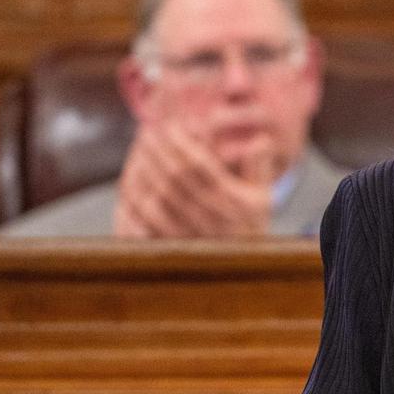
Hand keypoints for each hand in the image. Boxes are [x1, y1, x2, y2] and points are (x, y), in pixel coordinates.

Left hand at [114, 122, 273, 237]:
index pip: (200, 165)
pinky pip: (146, 220)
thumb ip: (260, 166)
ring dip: (144, 171)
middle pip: (175, 177)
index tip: (169, 126)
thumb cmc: (251, 223)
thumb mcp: (263, 195)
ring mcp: (191, 234)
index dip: (181, 143)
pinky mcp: (174, 246)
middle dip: (158, 151)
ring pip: (157, 197)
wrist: (246, 266)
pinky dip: (135, 199)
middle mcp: (213, 217)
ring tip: (137, 152)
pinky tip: (130, 181)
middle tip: (146, 132)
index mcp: (235, 201)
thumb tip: (260, 139)